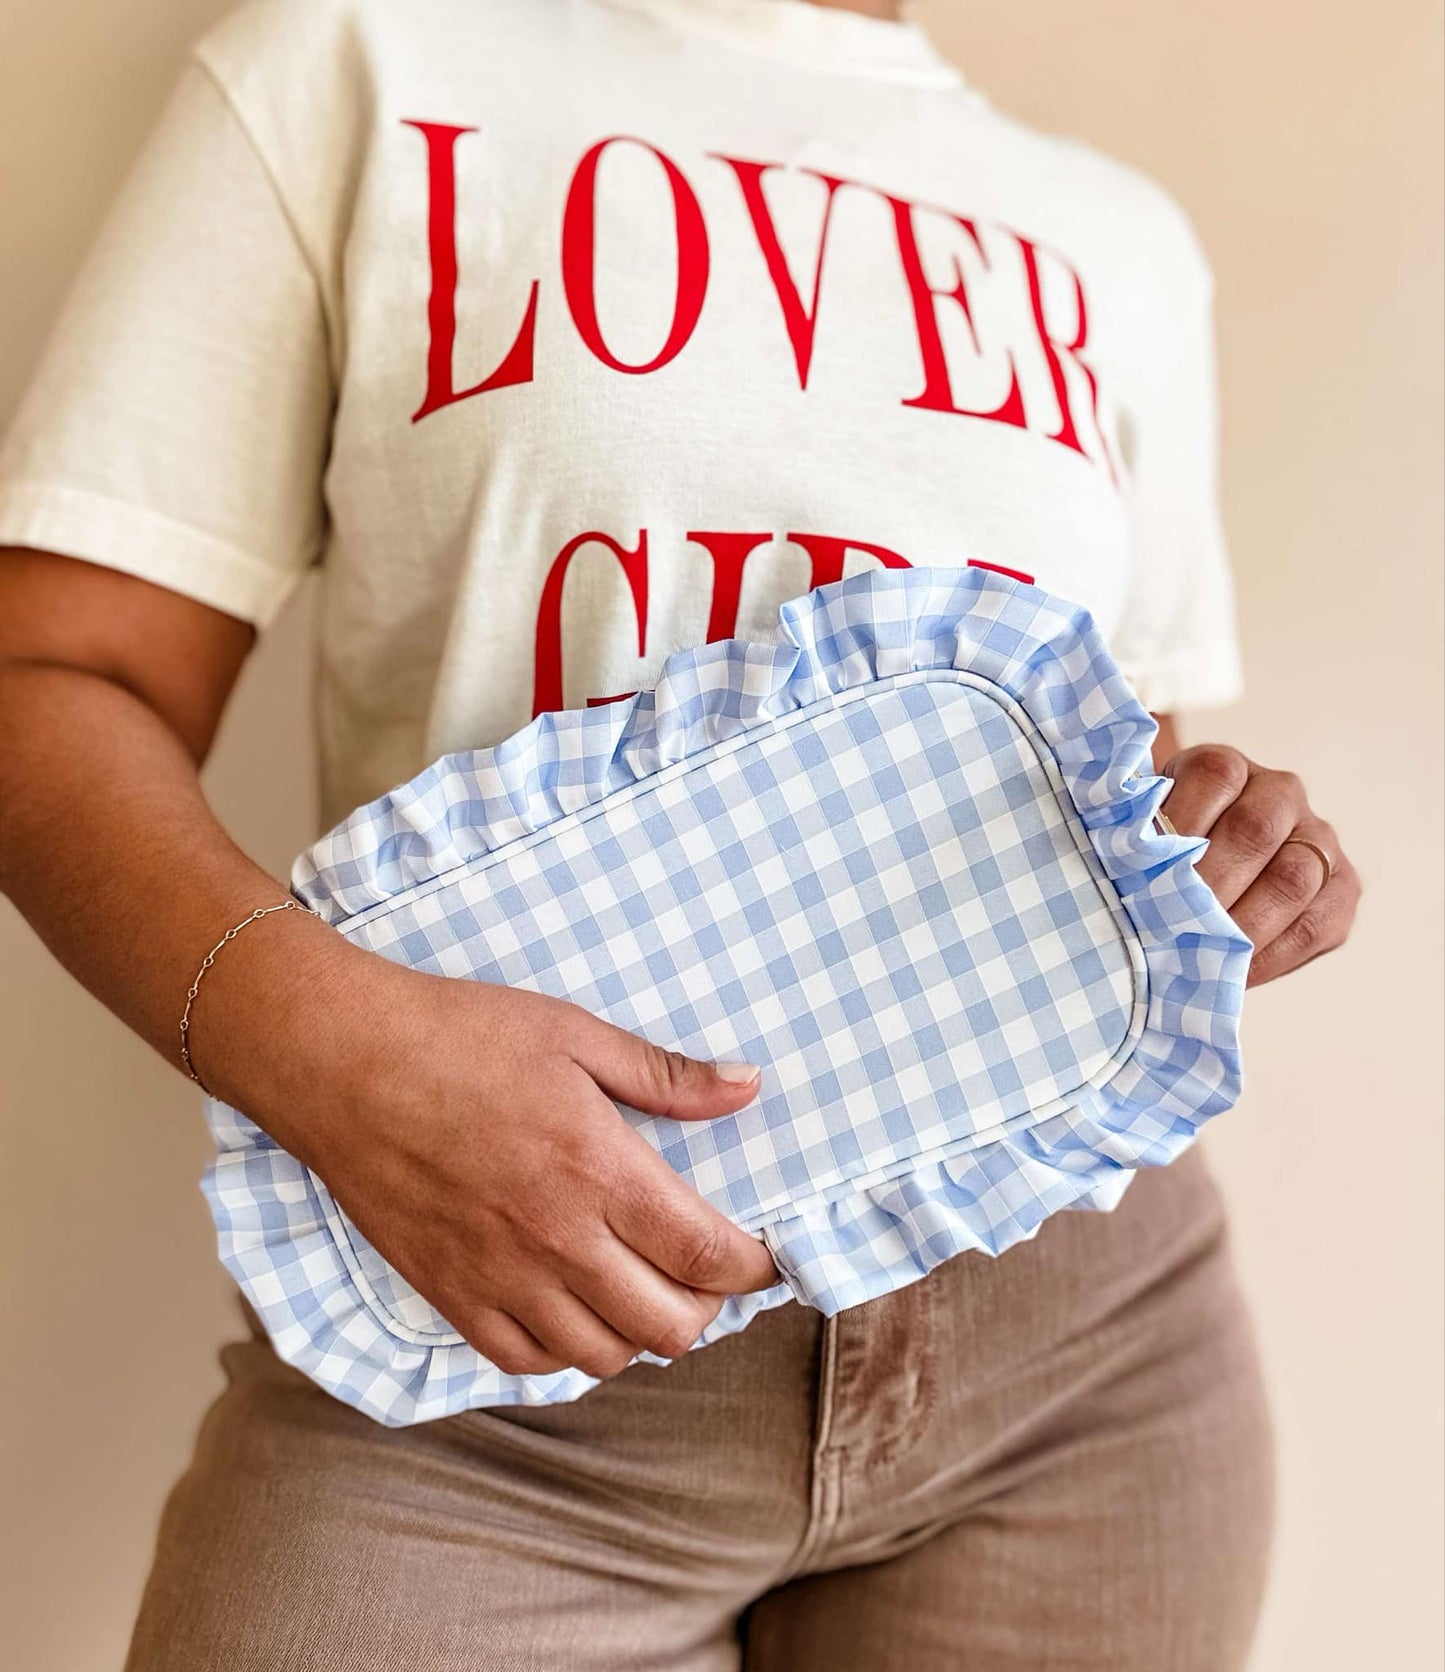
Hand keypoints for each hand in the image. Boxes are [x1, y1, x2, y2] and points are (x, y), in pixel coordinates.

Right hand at [252, 956, 779, 1379]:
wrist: (342, 1061)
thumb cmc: (457, 1036)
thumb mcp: (574, 1034)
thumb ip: (666, 1076)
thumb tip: (747, 1086)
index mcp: (598, 1169)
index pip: (706, 1255)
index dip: (753, 1269)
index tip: (765, 1258)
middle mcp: (557, 1238)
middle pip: (668, 1325)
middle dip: (706, 1307)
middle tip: (704, 1272)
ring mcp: (500, 1276)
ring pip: (603, 1356)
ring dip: (639, 1333)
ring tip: (643, 1290)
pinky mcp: (449, 1294)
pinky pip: (525, 1362)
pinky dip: (565, 1350)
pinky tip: (574, 1310)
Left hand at [1161, 744, 1360, 986]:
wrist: (1217, 874)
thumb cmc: (1169, 854)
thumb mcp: (1149, 833)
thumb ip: (1142, 843)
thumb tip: (1128, 875)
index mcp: (1229, 767)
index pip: (1214, 778)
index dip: (1181, 824)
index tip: (1146, 870)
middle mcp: (1280, 792)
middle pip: (1254, 829)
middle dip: (1209, 886)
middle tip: (1171, 926)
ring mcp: (1319, 838)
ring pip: (1293, 877)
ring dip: (1243, 925)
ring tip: (1205, 955)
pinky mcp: (1342, 887)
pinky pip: (1314, 924)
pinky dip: (1272, 955)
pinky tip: (1237, 973)